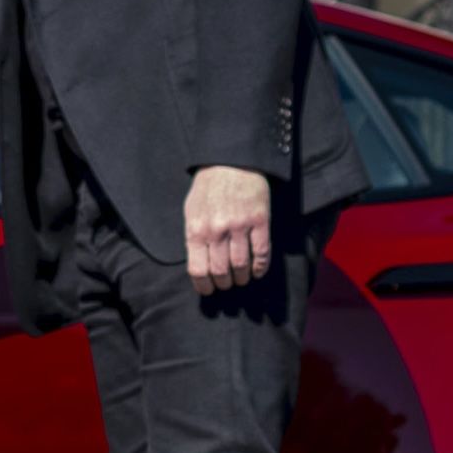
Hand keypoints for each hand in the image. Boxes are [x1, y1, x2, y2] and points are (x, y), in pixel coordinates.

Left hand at [185, 165, 274, 294]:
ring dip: (242, 278)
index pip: (198, 269)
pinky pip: (262, 253)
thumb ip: (193, 237)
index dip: (204, 285)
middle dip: (224, 283)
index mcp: (196, 229)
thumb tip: (198, 264)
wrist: (231, 161)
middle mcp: (217, 230)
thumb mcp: (191, 210)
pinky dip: (260, 268)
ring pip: (241, 266)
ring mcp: (240, 226)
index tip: (209, 290)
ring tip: (242, 278)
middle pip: (220, 272)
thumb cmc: (208, 187)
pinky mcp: (260, 221)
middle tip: (227, 284)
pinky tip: (258, 271)